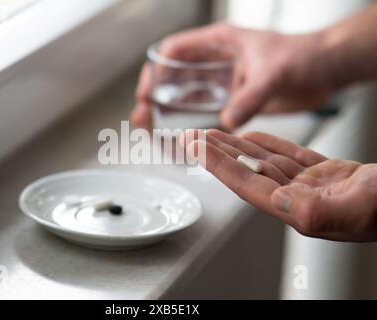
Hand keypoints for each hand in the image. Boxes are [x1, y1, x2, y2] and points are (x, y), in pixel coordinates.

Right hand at [131, 23, 334, 129]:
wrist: (327, 69)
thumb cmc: (304, 56)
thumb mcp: (273, 72)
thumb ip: (250, 97)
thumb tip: (227, 121)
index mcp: (220, 43)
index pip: (175, 51)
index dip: (156, 71)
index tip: (144, 92)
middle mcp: (218, 63)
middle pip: (175, 77)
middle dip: (156, 96)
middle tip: (143, 117)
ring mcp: (225, 82)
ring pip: (188, 96)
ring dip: (170, 112)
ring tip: (154, 131)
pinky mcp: (236, 100)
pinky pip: (208, 112)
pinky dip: (194, 123)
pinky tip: (185, 136)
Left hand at [181, 129, 376, 241]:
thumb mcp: (358, 208)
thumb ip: (317, 210)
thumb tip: (280, 202)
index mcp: (301, 210)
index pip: (248, 185)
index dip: (218, 166)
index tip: (195, 149)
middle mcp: (301, 200)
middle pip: (249, 172)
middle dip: (219, 154)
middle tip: (192, 137)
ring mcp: (314, 187)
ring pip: (265, 163)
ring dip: (237, 147)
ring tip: (212, 133)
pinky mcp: (328, 175)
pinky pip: (290, 157)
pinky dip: (269, 146)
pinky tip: (251, 138)